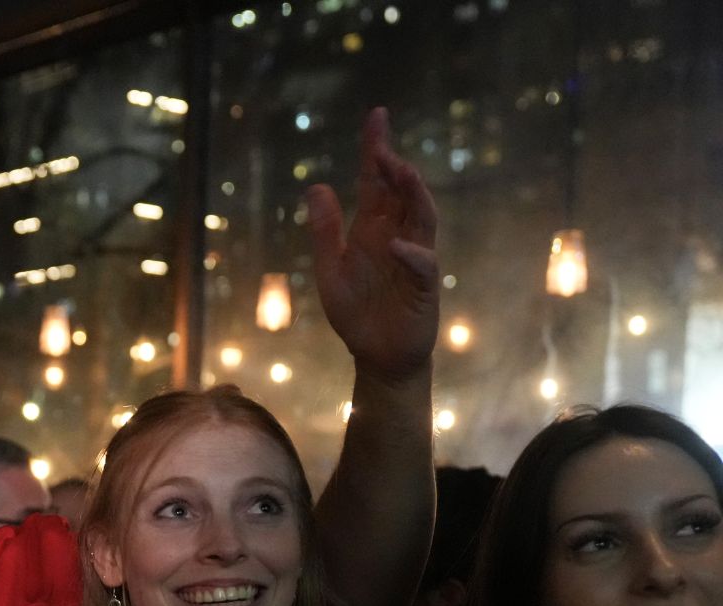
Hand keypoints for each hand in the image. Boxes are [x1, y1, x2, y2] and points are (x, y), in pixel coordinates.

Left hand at [305, 107, 438, 384]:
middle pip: (400, 192)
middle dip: (393, 166)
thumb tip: (316, 187)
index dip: (375, 149)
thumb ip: (324, 233)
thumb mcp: (329, 271)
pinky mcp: (424, 286)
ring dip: (413, 194)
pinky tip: (397, 246)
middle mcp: (396, 235)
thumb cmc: (355, 313)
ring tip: (400, 172)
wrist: (377, 355)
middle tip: (382, 146)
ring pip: (420, 217)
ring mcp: (414, 258)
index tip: (376, 115)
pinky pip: (423, 264)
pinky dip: (412, 253)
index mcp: (371, 229)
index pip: (374, 182)